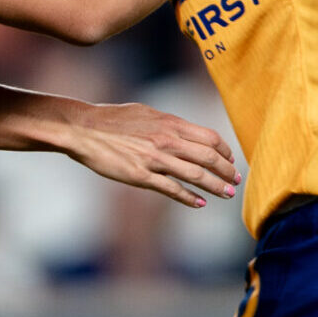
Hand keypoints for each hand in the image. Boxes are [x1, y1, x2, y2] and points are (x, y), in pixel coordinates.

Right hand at [54, 102, 241, 208]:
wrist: (82, 129)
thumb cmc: (110, 119)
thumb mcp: (145, 113)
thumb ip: (167, 123)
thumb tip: (184, 130)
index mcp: (170, 123)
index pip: (210, 138)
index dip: (225, 152)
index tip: (230, 162)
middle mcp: (167, 140)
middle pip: (209, 158)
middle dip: (227, 172)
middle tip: (235, 181)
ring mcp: (154, 159)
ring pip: (195, 175)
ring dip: (215, 186)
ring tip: (226, 194)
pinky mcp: (140, 176)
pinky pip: (171, 189)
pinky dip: (188, 198)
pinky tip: (199, 203)